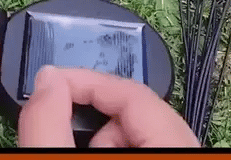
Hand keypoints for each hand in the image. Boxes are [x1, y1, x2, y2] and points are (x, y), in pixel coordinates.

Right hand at [18, 66, 199, 147]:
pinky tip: (95, 157)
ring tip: (79, 153)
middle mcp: (183, 145)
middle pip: (137, 109)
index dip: (87, 80)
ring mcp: (176, 149)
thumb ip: (49, 125)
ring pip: (137, 127)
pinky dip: (113, 145)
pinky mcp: (166, 154)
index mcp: (173, 147)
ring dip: (103, 137)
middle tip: (66, 137)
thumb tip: (47, 79)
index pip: (134, 93)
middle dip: (94, 119)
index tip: (51, 82)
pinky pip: (141, 140)